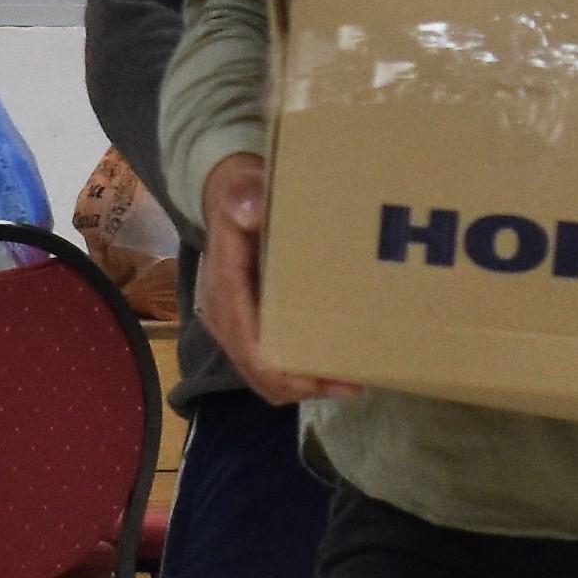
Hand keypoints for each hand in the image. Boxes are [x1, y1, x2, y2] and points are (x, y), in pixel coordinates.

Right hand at [196, 160, 357, 404]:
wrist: (230, 200)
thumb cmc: (241, 197)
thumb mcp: (240, 189)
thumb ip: (244, 197)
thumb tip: (248, 212)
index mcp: (223, 293)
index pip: (250, 349)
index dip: (286, 373)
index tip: (327, 379)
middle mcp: (227, 320)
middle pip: (261, 375)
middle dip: (305, 387)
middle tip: (354, 385)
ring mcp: (239, 329)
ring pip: (269, 377)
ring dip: (308, 385)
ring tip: (354, 382)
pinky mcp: (254, 329)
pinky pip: (275, 365)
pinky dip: (305, 373)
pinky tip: (338, 365)